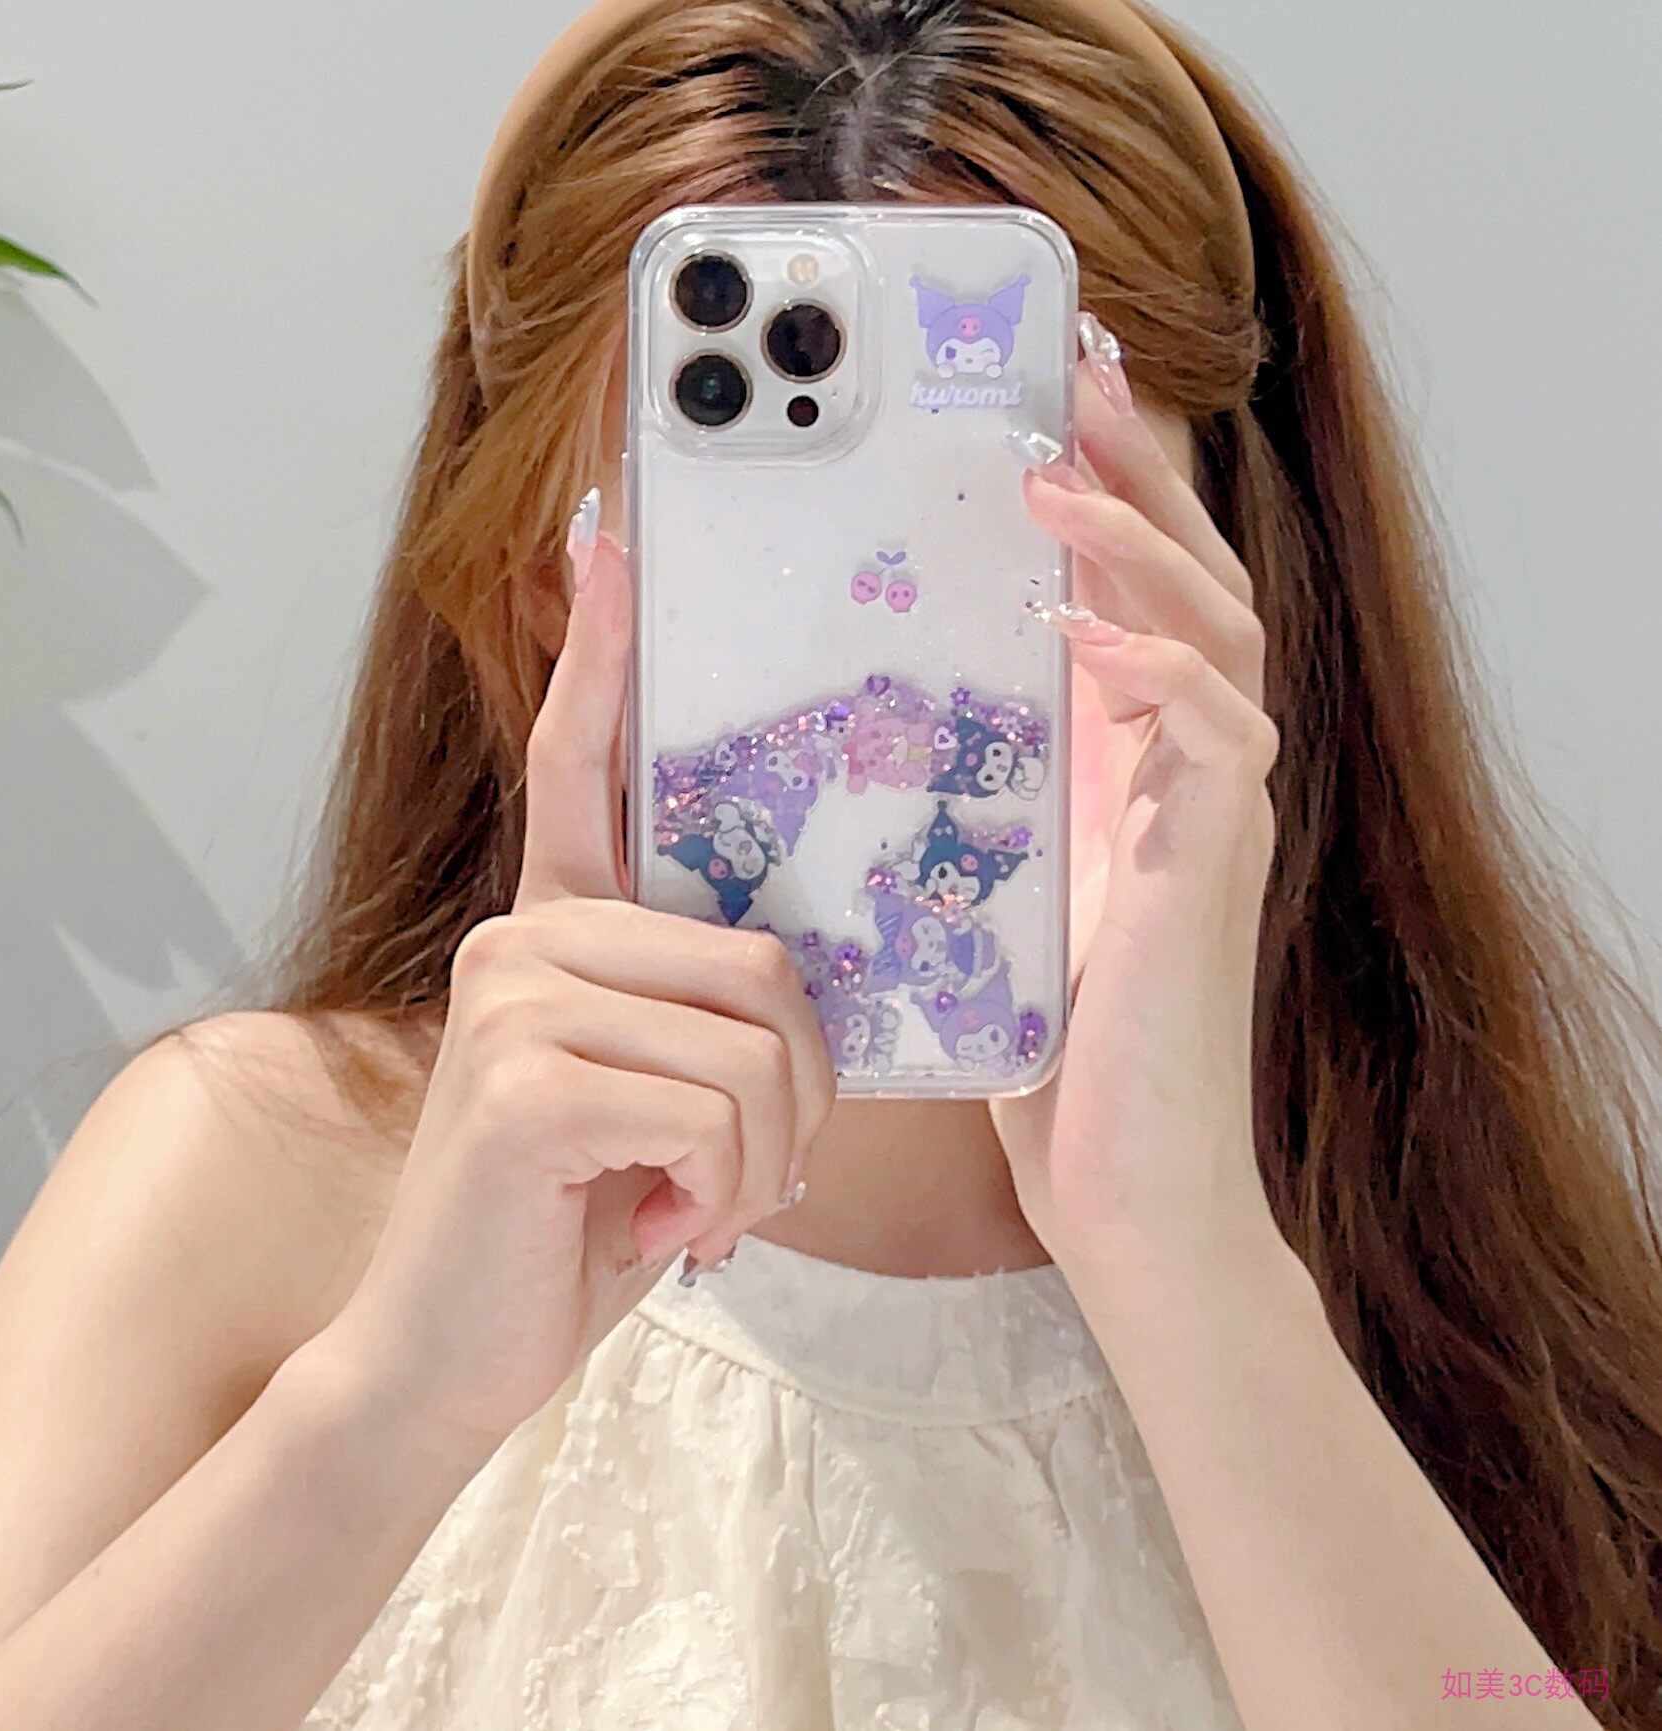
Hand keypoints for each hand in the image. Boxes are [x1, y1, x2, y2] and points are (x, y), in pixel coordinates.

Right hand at [320, 525, 834, 1464]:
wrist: (450, 1358)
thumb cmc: (574, 1220)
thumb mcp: (655, 1097)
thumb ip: (699, 1013)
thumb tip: (796, 979)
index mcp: (557, 928)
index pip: (583, 763)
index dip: (605, 650)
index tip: (615, 534)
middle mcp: (522, 937)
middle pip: (760, 958)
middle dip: (803, 1089)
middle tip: (763, 1167)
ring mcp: (514, 999)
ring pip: (754, 1041)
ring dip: (767, 1156)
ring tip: (705, 1204)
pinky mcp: (522, 1080)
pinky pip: (715, 1108)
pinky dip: (728, 1189)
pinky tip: (668, 1226)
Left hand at [993, 351, 1289, 1328]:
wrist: (1110, 1183)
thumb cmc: (1029, 1043)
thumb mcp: (969, 882)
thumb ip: (950, 790)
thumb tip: (847, 704)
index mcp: (1119, 754)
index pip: (1126, 586)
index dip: (1101, 484)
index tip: (1043, 392)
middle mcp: (1177, 764)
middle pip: (1185, 575)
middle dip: (1132, 468)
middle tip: (1067, 372)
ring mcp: (1208, 812)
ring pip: (1213, 631)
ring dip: (1136, 547)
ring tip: (1051, 481)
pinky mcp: (1212, 872)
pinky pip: (1215, 741)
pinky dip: (1157, 674)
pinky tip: (1085, 634)